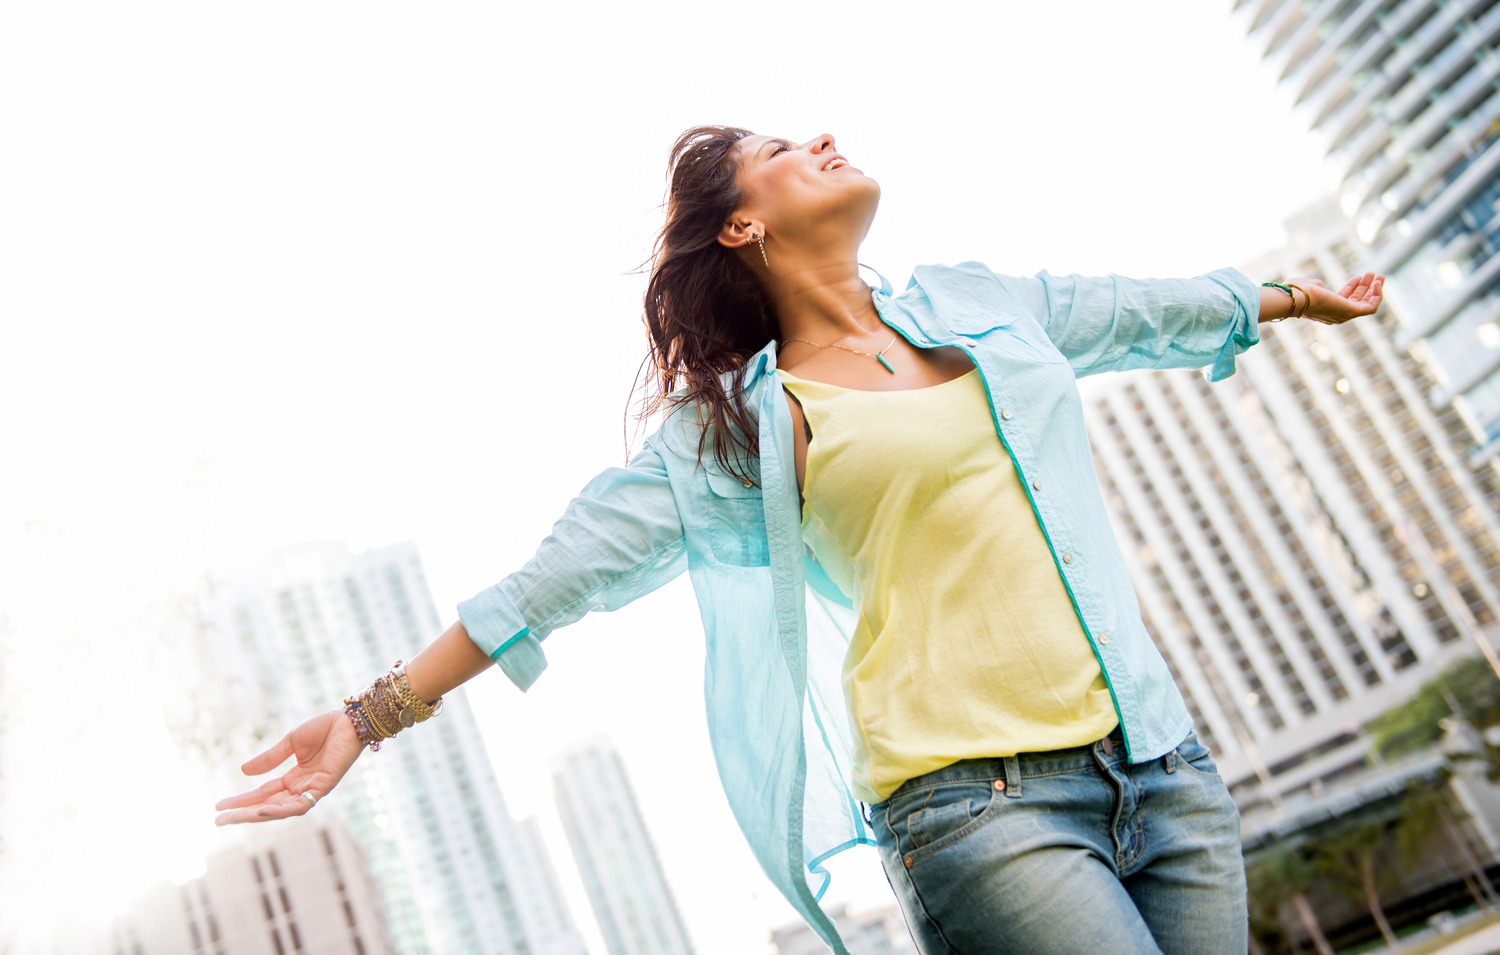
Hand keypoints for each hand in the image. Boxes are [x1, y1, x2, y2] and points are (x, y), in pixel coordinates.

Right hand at [215, 709, 364, 824]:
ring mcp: (313, 789)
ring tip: (233, 817)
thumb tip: (243, 772)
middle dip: (243, 814)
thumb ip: (270, 758)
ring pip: (281, 810)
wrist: (351, 719)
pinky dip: (281, 809)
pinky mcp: (324, 786)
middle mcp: (303, 787)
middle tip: (218, 821)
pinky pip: (301, 804)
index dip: (241, 801)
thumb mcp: (291, 742)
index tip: (218, 806)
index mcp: (295, 778)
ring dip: (256, 814)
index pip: (264, 794)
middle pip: (269, 806)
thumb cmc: (326, 728)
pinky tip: (261, 809)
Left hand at [1295, 272, 1383, 324]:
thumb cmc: (1298, 292)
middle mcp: (1336, 315)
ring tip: (1379, 275)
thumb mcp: (1308, 287)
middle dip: (1366, 288)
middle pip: (1357, 302)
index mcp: (1326, 309)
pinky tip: (1378, 283)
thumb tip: (1319, 285)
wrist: (1297, 298)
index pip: (1344, 300)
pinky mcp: (1351, 313)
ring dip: (1374, 289)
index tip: (1358, 276)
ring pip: (1365, 304)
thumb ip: (1315, 286)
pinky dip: (1377, 295)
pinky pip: (1371, 307)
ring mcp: (1344, 315)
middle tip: (1373, 274)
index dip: (1352, 288)